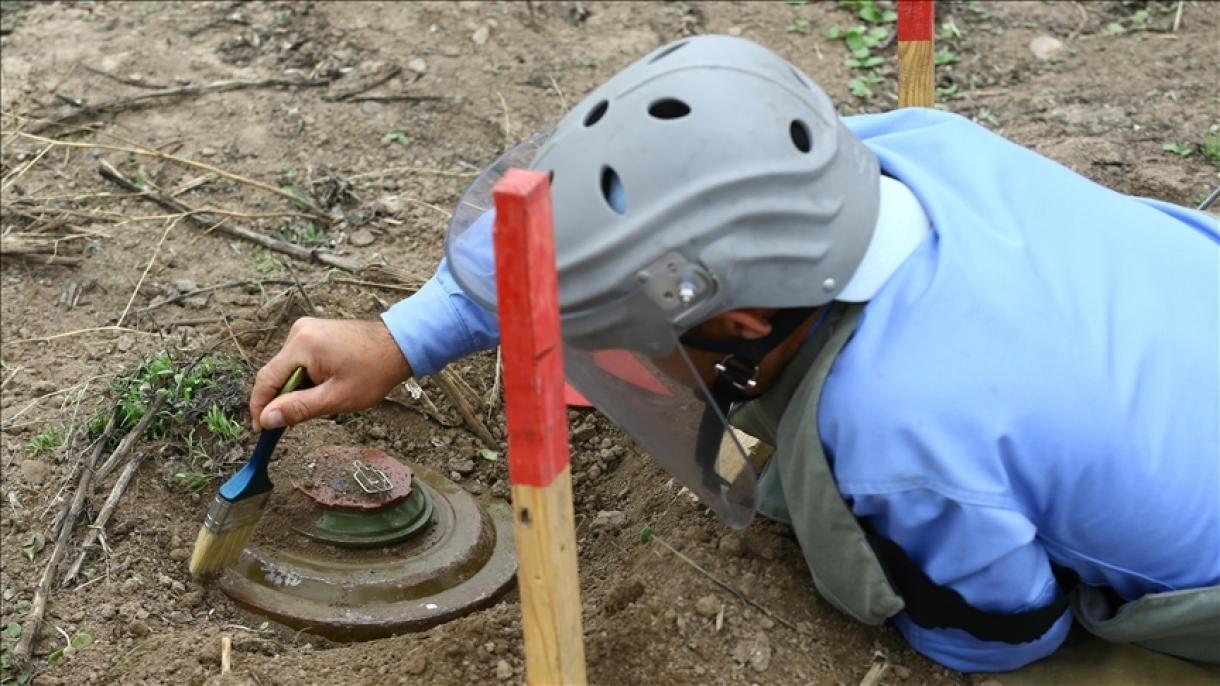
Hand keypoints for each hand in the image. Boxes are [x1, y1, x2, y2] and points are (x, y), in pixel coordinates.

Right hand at [249, 317, 412, 430]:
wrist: (400, 346)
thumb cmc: (374, 372)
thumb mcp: (336, 398)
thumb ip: (298, 408)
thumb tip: (267, 420)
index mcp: (301, 344)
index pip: (266, 379)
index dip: (260, 406)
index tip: (262, 429)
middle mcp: (299, 331)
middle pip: (277, 373)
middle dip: (283, 399)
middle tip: (296, 420)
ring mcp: (308, 329)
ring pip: (289, 368)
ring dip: (297, 388)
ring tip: (322, 399)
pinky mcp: (316, 332)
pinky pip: (301, 360)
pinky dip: (306, 377)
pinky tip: (326, 385)